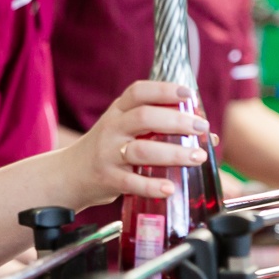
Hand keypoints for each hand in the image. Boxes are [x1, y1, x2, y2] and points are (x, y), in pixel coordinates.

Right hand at [70, 80, 209, 204]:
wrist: (69, 175)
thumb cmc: (109, 149)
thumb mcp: (126, 129)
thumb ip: (160, 128)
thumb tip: (208, 136)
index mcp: (118, 111)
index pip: (139, 92)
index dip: (164, 90)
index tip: (189, 94)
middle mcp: (112, 128)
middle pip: (144, 117)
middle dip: (177, 121)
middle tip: (202, 127)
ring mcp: (108, 154)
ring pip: (142, 150)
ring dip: (173, 153)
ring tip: (197, 157)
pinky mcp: (107, 179)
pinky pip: (131, 182)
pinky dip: (152, 186)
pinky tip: (170, 188)